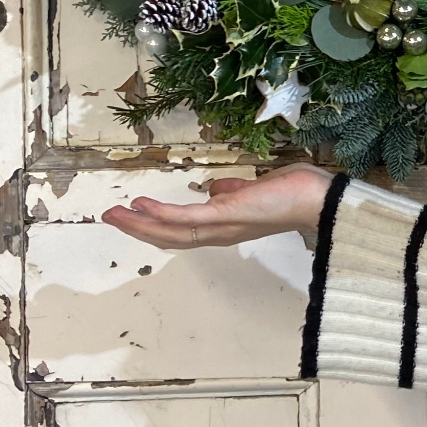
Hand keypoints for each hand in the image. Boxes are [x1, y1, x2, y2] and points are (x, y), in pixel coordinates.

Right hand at [101, 162, 332, 248]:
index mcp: (224, 227)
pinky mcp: (226, 215)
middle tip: (110, 216)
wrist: (316, 198)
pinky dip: (163, 213)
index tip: (131, 215)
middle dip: (137, 229)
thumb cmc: (291, 192)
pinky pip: (188, 218)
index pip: (182, 233)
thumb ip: (231, 192)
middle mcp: (219, 233)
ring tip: (115, 213)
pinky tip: (142, 205)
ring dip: (140, 223)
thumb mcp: (253, 190)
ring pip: (171, 232)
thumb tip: (215, 188)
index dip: (154, 226)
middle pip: (168, 238)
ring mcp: (222, 226)